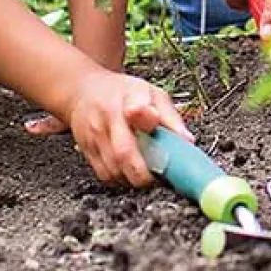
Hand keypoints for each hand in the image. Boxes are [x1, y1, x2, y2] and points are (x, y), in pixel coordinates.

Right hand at [62, 72, 192, 186]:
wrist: (83, 90)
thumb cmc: (122, 92)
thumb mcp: (151, 93)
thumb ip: (169, 116)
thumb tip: (187, 141)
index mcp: (128, 100)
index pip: (139, 111)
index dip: (152, 131)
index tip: (165, 147)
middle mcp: (108, 119)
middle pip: (124, 153)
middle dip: (146, 173)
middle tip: (162, 175)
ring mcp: (94, 137)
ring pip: (114, 170)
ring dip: (134, 178)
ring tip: (148, 173)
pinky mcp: (86, 151)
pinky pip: (105, 175)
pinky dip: (121, 180)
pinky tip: (131, 172)